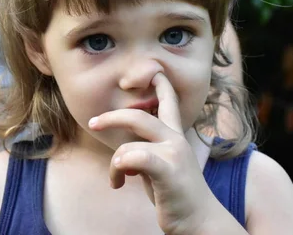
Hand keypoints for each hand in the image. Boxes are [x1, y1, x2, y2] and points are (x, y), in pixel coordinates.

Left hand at [88, 73, 214, 234]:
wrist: (199, 222)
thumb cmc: (177, 196)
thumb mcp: (160, 168)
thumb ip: (146, 153)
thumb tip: (124, 153)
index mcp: (175, 137)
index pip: (169, 102)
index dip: (162, 85)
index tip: (154, 72)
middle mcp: (176, 140)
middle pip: (139, 116)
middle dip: (112, 117)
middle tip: (93, 122)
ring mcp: (173, 153)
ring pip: (128, 145)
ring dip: (115, 164)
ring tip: (117, 181)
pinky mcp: (167, 169)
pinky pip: (132, 158)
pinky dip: (118, 170)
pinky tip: (118, 183)